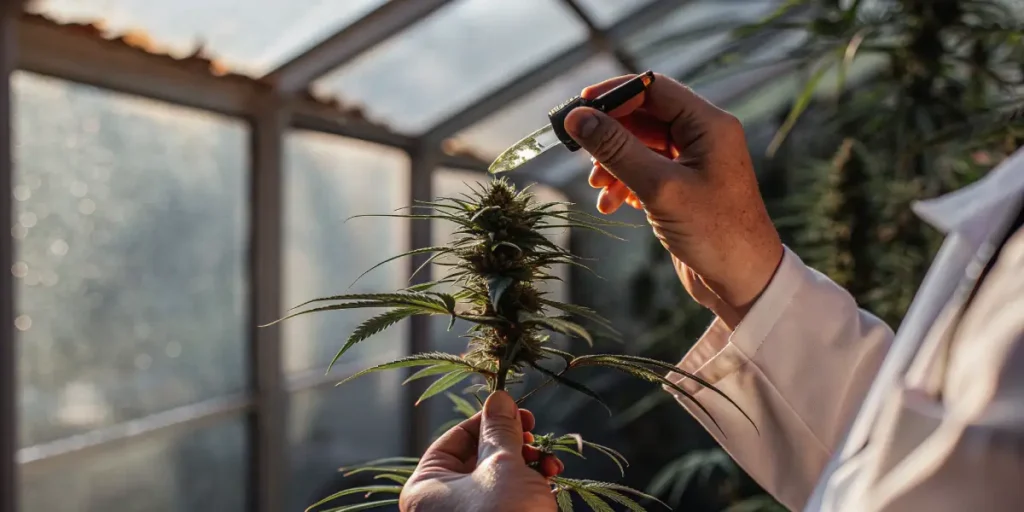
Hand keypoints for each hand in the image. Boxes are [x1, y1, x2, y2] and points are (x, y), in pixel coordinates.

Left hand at [399, 391, 562, 511]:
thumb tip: (498, 398)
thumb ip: (500, 430)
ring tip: (549, 463)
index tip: (517, 412)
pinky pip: (508, 499)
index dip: (487, 420)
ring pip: (497, 478)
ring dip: (528, 464)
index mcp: (425, 487)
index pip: (454, 439)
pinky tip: (551, 479)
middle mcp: (440, 505)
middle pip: (477, 457)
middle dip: (513, 444)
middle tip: (534, 433)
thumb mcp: (501, 466)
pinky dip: (529, 486)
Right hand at [563, 73, 783, 327]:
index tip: (578, 108)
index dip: (613, 94)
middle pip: (643, 117)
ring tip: (597, 186)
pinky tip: (611, 204)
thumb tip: (576, 117)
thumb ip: (616, 148)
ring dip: (613, 163)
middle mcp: (704, 137)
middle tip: (579, 150)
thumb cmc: (713, 232)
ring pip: (640, 146)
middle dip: (610, 135)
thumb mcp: (659, 187)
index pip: (653, 88)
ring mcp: (693, 163)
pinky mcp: (683, 188)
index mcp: (709, 124)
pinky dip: (624, 183)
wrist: (743, 282)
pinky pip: (646, 172)